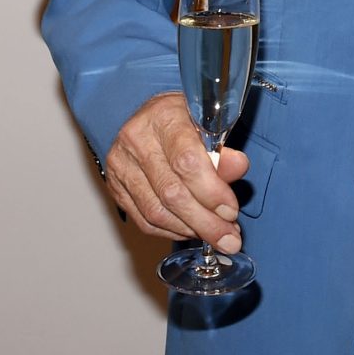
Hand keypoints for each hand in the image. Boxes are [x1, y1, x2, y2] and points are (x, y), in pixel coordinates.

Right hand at [102, 91, 249, 252]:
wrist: (153, 116)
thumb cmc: (185, 120)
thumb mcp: (210, 125)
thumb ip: (223, 151)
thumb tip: (238, 167)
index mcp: (164, 117)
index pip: (186, 162)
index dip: (211, 192)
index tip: (231, 211)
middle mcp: (136, 140)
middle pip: (170, 192)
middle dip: (205, 222)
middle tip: (229, 237)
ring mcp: (121, 165)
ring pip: (155, 211)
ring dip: (191, 230)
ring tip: (216, 235)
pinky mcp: (116, 187)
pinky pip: (144, 219)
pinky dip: (171, 231)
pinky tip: (192, 231)